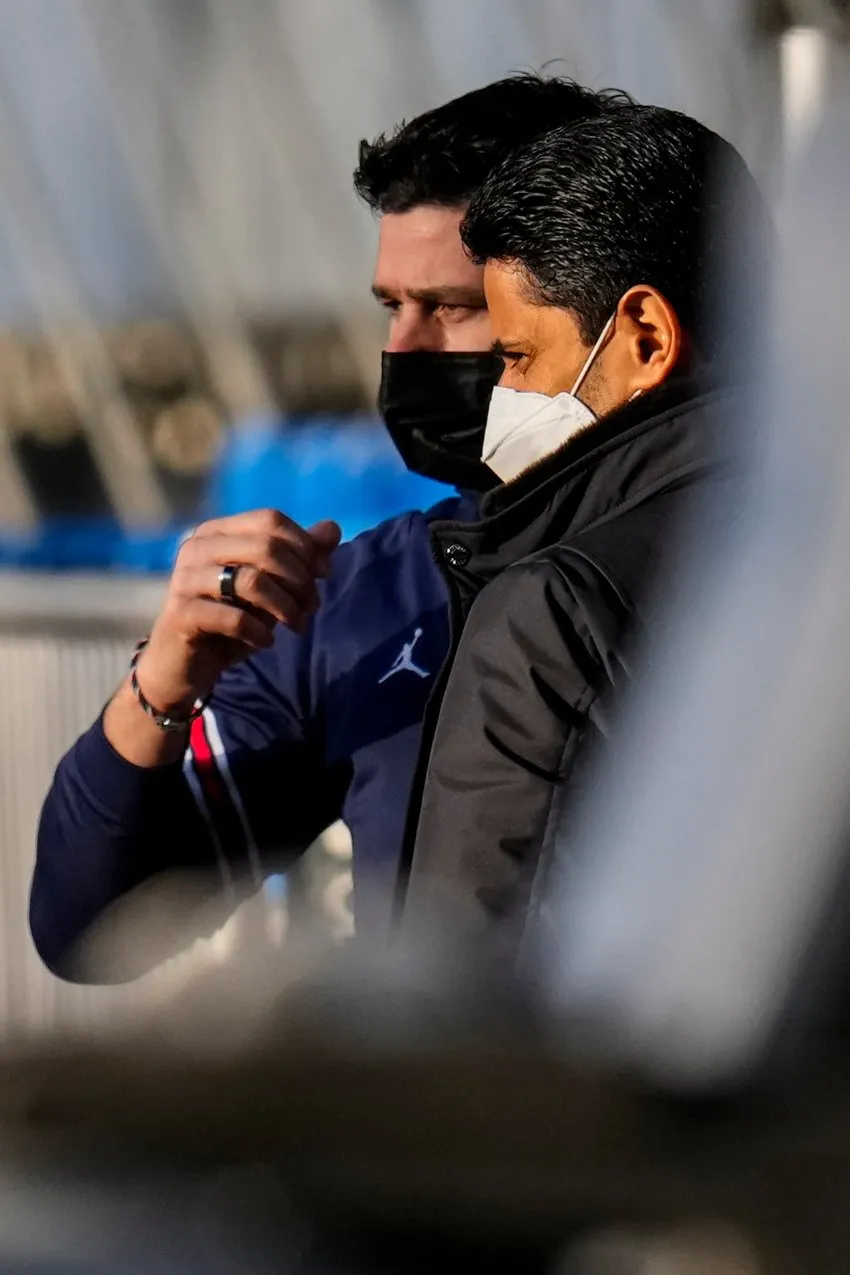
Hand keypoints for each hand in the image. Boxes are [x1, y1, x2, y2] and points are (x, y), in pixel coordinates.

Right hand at [135, 509, 340, 711]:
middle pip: (265, 546)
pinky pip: (233, 618)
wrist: (182, 664)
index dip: (305, 546)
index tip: (323, 575)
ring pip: (252, 580)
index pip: (270, 520)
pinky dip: (259, 632)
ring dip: (285, 606)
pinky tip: (266, 642)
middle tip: (311, 606)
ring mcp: (185, 579)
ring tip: (296, 625)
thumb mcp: (270, 588)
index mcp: (217, 532)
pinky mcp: (181, 614)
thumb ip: (299, 558)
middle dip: (299, 579)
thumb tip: (332, 528)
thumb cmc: (228, 621)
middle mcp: (197, 547)